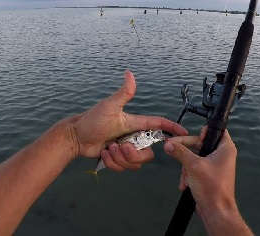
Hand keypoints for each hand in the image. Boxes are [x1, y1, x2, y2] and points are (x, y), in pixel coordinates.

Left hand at [70, 70, 187, 169]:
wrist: (76, 137)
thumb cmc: (92, 120)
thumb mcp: (109, 106)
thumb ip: (123, 93)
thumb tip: (129, 73)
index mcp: (135, 123)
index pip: (158, 124)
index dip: (172, 128)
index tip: (183, 133)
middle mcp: (133, 137)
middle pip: (147, 152)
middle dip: (132, 154)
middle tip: (117, 146)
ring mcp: (126, 150)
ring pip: (135, 162)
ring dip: (119, 159)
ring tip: (108, 149)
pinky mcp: (119, 160)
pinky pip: (124, 168)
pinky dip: (112, 163)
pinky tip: (104, 154)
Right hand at [164, 128, 251, 234]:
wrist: (215, 210)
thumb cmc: (212, 188)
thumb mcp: (192, 166)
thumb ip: (180, 152)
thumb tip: (169, 144)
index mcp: (225, 149)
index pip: (216, 130)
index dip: (203, 132)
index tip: (190, 137)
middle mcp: (222, 155)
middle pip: (200, 144)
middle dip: (186, 152)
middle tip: (173, 149)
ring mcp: (215, 166)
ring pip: (195, 157)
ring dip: (186, 167)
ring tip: (185, 177)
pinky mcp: (209, 175)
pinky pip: (195, 168)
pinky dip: (189, 174)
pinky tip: (186, 184)